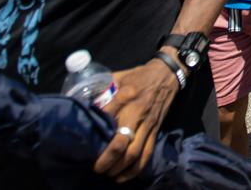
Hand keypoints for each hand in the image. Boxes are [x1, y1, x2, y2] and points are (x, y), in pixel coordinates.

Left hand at [92, 59, 178, 181]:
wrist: (166, 74)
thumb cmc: (138, 76)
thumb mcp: (118, 77)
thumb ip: (102, 89)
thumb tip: (83, 102)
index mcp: (125, 96)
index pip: (106, 119)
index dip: (95, 134)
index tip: (85, 144)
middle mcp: (137, 112)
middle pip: (120, 142)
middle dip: (106, 159)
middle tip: (95, 167)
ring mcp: (148, 123)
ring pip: (134, 153)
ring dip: (119, 168)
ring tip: (107, 173)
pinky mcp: (155, 130)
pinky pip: (147, 154)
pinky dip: (135, 170)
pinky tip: (123, 177)